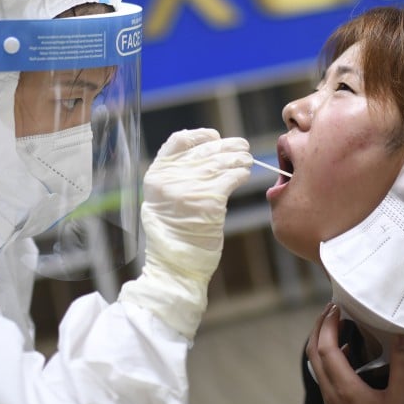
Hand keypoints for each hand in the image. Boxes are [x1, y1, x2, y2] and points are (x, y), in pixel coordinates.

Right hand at [118, 129, 251, 337]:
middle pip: (204, 150)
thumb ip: (178, 176)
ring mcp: (189, 188)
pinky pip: (231, 177)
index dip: (198, 136)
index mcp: (156, 175)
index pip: (177, 141)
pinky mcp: (208, 201)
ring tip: (247, 159)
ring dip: (239, 157)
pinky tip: (244, 174)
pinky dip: (241, 173)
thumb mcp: (165, 200)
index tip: (214, 137)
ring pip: (221, 161)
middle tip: (242, 147)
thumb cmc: (175, 235)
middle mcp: (170, 179)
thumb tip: (208, 152)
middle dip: (227, 146)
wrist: (175, 267)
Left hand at [307, 305, 403, 403]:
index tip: (336, 307)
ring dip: (321, 340)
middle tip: (331, 309)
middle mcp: (330, 392)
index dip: (328, 324)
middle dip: (318, 326)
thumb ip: (401, 366)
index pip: (326, 348)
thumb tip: (400, 337)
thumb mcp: (401, 398)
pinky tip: (346, 351)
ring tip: (336, 324)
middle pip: (313, 352)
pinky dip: (328, 356)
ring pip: (315, 363)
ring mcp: (329, 399)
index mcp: (344, 387)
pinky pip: (322, 374)